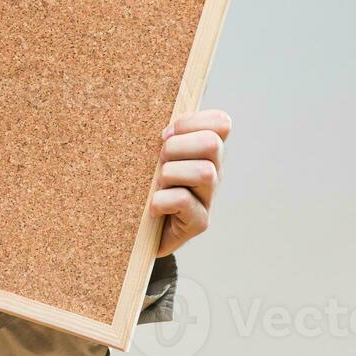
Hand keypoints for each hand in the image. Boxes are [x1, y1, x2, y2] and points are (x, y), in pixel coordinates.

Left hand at [150, 109, 230, 256]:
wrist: (134, 233)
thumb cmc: (139, 187)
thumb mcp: (147, 156)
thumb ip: (158, 136)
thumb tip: (160, 125)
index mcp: (203, 151)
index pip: (221, 122)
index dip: (193, 121)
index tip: (165, 133)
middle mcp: (213, 172)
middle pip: (212, 143)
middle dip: (177, 146)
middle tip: (158, 160)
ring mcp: (208, 198)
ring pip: (205, 172)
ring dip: (171, 173)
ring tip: (156, 184)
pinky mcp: (199, 222)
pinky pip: (185, 201)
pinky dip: (163, 201)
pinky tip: (152, 207)